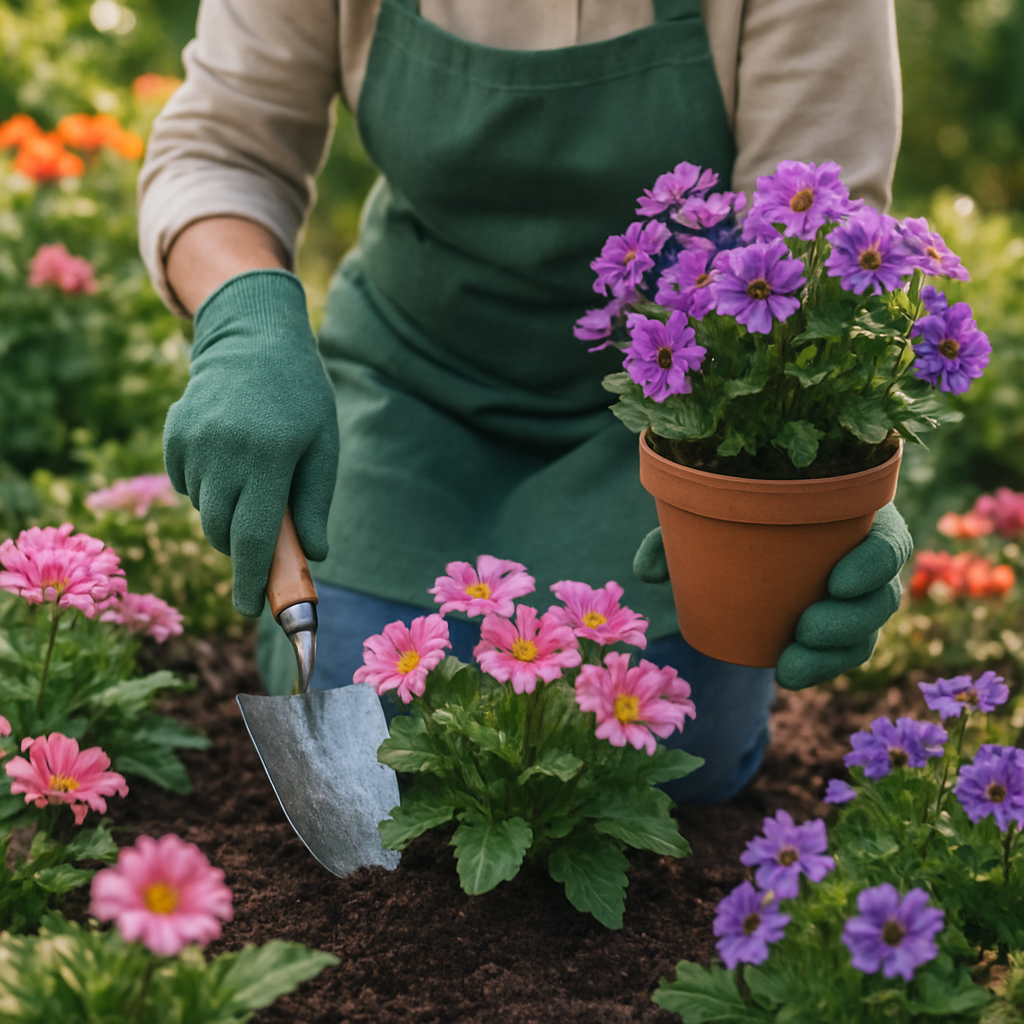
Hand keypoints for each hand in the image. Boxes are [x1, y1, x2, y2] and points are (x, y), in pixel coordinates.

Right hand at [163, 270, 339, 616]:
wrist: (255, 336)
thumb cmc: (302, 397)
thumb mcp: (322, 446)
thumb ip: (314, 503)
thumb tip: (313, 557)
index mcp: (269, 457)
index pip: (254, 537)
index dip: (252, 580)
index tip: (251, 609)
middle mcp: (225, 451)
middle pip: (222, 531)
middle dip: (240, 548)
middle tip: (263, 539)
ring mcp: (194, 441)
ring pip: (203, 509)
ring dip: (225, 514)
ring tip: (252, 480)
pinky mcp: (174, 433)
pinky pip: (186, 484)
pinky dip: (205, 487)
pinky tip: (228, 457)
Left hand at [633, 503, 912, 688]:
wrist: (746, 532)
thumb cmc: (738, 511)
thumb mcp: (711, 513)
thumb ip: (680, 532)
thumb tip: (648, 571)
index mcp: (857, 517)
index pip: (889, 541)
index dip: (874, 564)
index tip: (837, 581)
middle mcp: (866, 559)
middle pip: (883, 598)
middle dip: (850, 622)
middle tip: (804, 629)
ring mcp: (858, 598)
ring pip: (865, 634)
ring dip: (833, 656)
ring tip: (790, 666)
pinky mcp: (839, 627)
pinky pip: (841, 654)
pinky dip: (819, 667)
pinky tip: (789, 674)